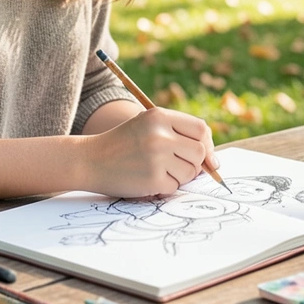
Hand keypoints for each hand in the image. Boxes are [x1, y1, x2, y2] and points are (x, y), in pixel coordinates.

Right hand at [81, 108, 217, 197]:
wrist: (89, 160)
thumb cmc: (123, 144)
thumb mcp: (147, 126)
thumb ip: (178, 135)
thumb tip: (213, 162)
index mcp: (159, 116)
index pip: (200, 129)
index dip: (208, 145)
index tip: (208, 159)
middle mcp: (159, 134)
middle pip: (199, 153)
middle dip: (195, 164)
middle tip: (176, 167)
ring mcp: (156, 157)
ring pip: (189, 172)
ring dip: (179, 177)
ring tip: (157, 171)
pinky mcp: (152, 178)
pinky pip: (175, 187)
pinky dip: (165, 187)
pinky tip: (147, 180)